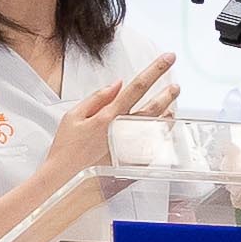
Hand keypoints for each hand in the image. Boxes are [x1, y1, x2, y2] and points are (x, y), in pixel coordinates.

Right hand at [41, 52, 179, 181]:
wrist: (64, 182)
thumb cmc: (65, 151)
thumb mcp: (73, 117)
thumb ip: (97, 98)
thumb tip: (117, 84)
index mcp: (109, 116)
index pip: (138, 86)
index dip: (156, 70)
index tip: (168, 58)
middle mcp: (124, 131)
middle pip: (154, 106)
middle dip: (168, 93)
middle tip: (176, 86)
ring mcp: (132, 149)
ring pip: (158, 127)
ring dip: (168, 114)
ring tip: (173, 106)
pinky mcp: (134, 164)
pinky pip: (155, 148)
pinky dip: (162, 137)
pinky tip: (165, 131)